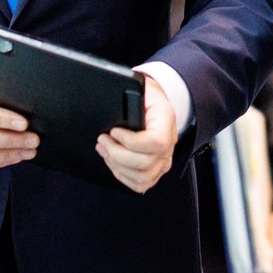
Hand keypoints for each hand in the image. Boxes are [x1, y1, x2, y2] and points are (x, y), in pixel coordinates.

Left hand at [97, 74, 176, 193]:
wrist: (155, 102)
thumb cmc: (147, 95)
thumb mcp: (142, 87)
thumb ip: (131, 95)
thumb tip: (109, 102)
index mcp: (166, 121)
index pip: (156, 142)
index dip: (131, 142)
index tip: (114, 131)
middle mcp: (170, 143)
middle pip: (145, 163)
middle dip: (116, 154)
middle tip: (103, 140)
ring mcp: (164, 159)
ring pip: (142, 176)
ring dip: (117, 166)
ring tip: (105, 150)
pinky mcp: (156, 169)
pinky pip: (141, 184)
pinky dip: (124, 177)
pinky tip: (114, 163)